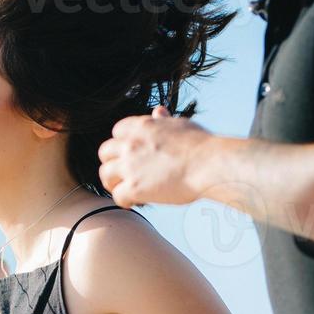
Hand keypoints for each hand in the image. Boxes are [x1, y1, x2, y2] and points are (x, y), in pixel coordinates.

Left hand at [97, 106, 213, 207]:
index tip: (131, 154)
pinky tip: (133, 202)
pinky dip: (124, 201)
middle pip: (105, 152)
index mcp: (142, 125)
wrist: (209, 165)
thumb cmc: (201, 145)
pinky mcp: (134, 188)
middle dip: (112, 162)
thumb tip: (157, 110)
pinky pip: (117, 196)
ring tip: (123, 189)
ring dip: (112, 182)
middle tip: (122, 173)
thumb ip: (163, 121)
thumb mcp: (180, 125)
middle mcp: (130, 144)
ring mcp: (130, 166)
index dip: (122, 144)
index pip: (117, 131)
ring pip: (105, 175)